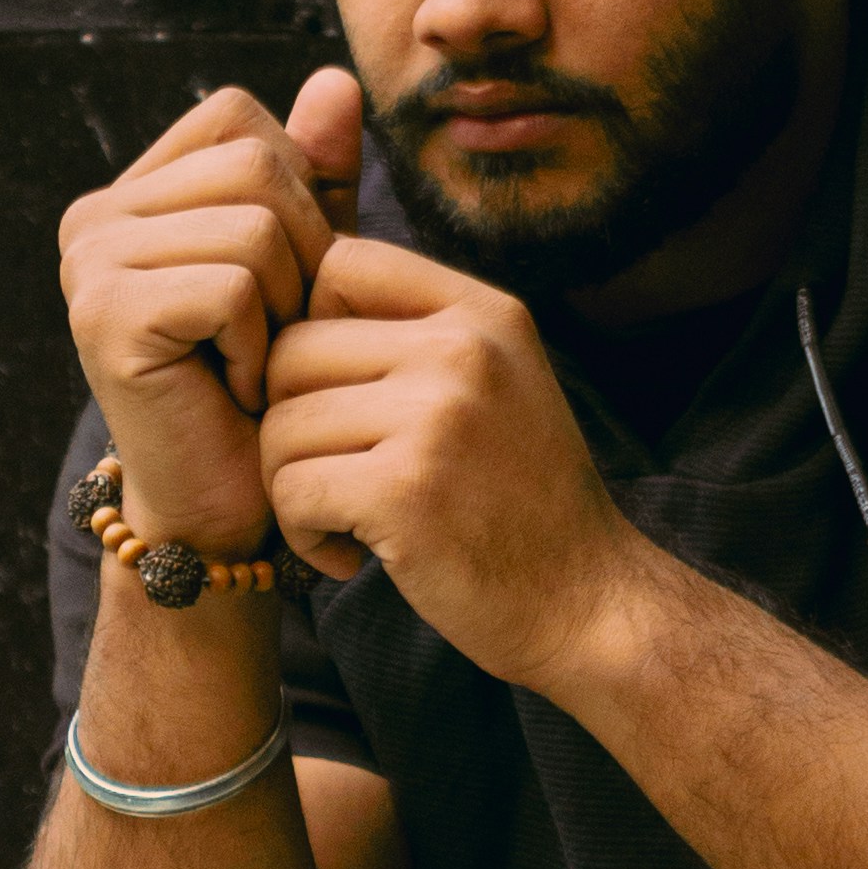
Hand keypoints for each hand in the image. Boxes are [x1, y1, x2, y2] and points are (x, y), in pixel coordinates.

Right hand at [60, 75, 364, 556]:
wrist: (228, 508)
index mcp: (132, 193)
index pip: (239, 116)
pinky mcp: (104, 317)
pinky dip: (259, 344)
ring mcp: (89, 264)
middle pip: (255, 163)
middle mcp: (93, 217)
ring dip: (285, 305)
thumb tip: (337, 80)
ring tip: (254, 361)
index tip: (278, 282)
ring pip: (255, 222)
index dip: (297, 191)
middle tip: (274, 334)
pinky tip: (235, 389)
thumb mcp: (306, 263)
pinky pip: (234, 284)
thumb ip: (317, 175)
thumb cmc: (269, 386)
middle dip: (302, 252)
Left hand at [258, 232, 640, 692]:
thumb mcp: (498, 385)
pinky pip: (292, 490)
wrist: (587, 605)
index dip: (308, 325)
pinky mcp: (405, 492)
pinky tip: (347, 556)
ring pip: (281, 426)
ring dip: (292, 487)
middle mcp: (465, 350)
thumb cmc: (522, 501)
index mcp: (484, 314)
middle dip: (289, 422)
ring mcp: (438, 418)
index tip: (331, 396)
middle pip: (292, 350)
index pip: (340, 263)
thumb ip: (418, 334)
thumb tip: (294, 298)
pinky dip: (302, 535)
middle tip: (331, 477)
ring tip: (344, 522)